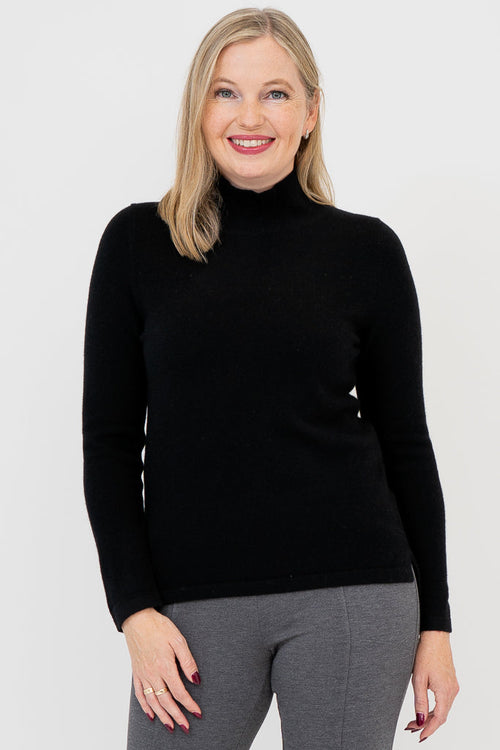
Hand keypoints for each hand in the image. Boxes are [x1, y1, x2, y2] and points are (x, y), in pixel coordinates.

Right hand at [122, 607, 201, 733]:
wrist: (137, 619)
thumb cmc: (159, 627)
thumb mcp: (179, 640)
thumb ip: (188, 662)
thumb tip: (196, 680)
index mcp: (165, 667)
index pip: (179, 692)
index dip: (189, 704)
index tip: (197, 712)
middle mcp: (153, 674)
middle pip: (166, 701)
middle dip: (177, 716)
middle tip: (186, 727)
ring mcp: (143, 674)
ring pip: (152, 702)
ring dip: (162, 716)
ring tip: (170, 726)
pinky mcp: (136, 672)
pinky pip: (140, 694)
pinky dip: (145, 707)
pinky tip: (151, 714)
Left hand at [405, 630, 459, 741]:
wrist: (435, 636)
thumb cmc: (426, 653)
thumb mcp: (418, 679)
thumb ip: (419, 701)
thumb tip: (419, 720)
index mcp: (445, 692)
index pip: (438, 719)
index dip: (429, 730)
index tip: (419, 736)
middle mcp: (452, 691)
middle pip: (441, 715)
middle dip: (427, 724)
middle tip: (412, 728)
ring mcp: (453, 686)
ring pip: (443, 708)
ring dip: (430, 716)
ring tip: (415, 721)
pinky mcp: (450, 681)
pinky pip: (444, 700)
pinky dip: (434, 707)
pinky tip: (425, 708)